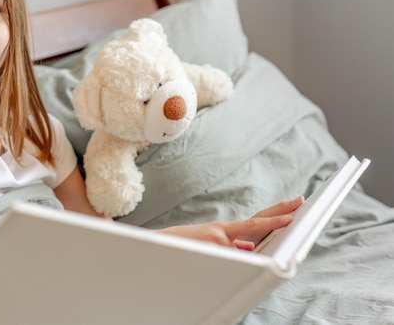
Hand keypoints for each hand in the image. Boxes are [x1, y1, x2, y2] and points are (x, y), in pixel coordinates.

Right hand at [158, 196, 303, 249]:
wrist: (159, 245)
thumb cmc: (184, 247)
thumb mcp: (210, 243)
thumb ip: (232, 245)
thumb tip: (249, 247)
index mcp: (225, 230)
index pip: (256, 220)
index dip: (275, 213)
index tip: (293, 205)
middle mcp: (224, 232)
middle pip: (258, 221)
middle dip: (279, 213)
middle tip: (299, 202)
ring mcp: (220, 238)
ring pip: (246, 246)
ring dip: (251, 245)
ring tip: (267, 230)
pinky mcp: (214, 244)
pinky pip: (235, 253)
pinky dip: (237, 256)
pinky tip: (233, 255)